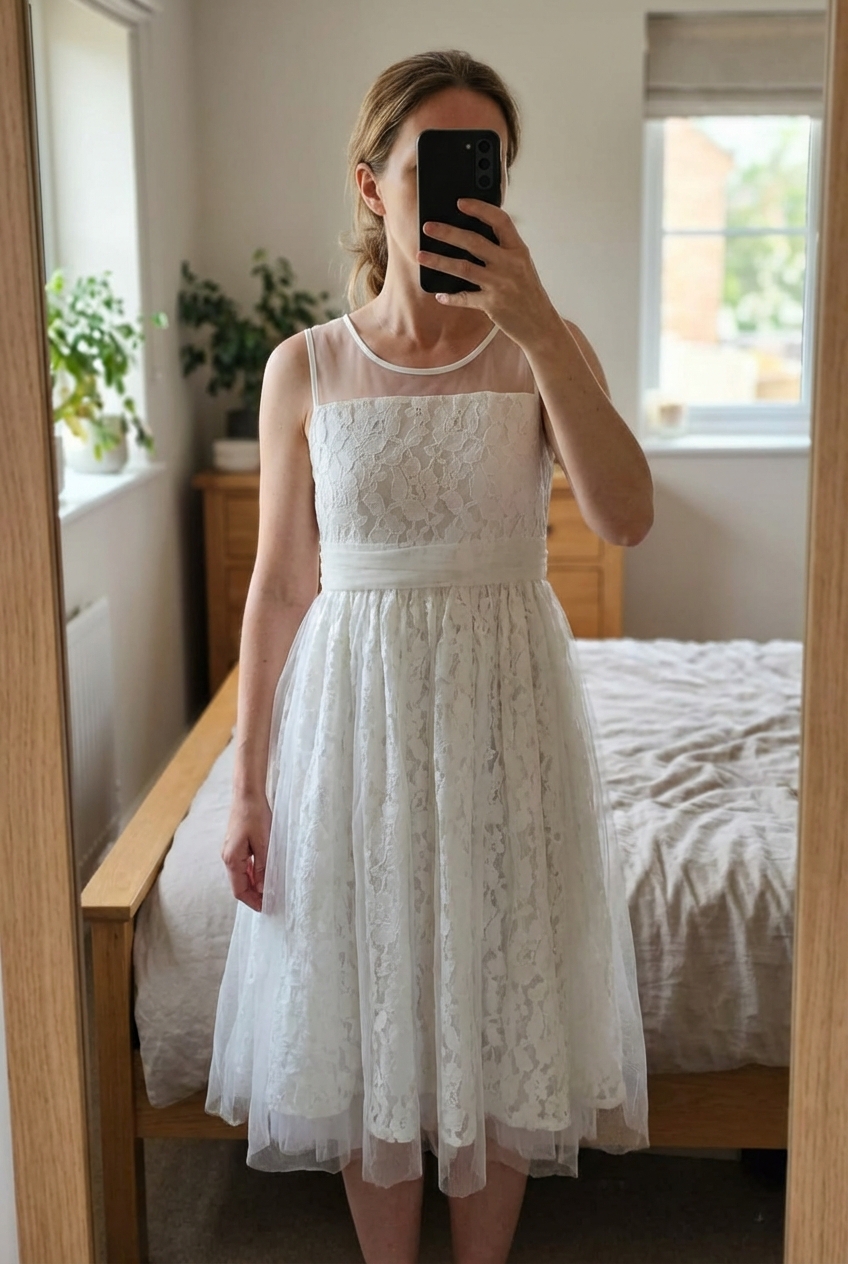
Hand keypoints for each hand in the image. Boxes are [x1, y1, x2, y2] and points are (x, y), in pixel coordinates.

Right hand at [221, 790, 270, 911]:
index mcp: (232, 859)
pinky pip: (244, 865)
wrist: (246, 794)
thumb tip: (263, 888)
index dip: (252, 901)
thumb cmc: (254, 815)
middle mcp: (228, 857)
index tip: (265, 908)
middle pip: (239, 884)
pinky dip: (254, 873)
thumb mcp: (263, 843)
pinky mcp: (236, 844)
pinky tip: (265, 873)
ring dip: (254, 884)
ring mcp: (231, 851)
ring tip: (270, 890)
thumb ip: (263, 867)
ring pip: (242, 875)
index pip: (239, 890)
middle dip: (254, 895)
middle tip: (271, 902)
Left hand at [417, 198, 560, 350]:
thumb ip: (503, 250)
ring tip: (421, 256)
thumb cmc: (528, 293)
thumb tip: (473, 236)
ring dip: (439, 261)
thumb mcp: (522, 265)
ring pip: (463, 268)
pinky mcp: (492, 304)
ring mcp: (500, 284)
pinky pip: (465, 298)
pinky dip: (451, 296)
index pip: (500, 221)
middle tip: (428, 227)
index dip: (480, 209)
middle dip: (448, 232)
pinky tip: (439, 294)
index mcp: (519, 250)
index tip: (460, 202)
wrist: (540, 325)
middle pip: (474, 242)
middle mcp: (510, 264)